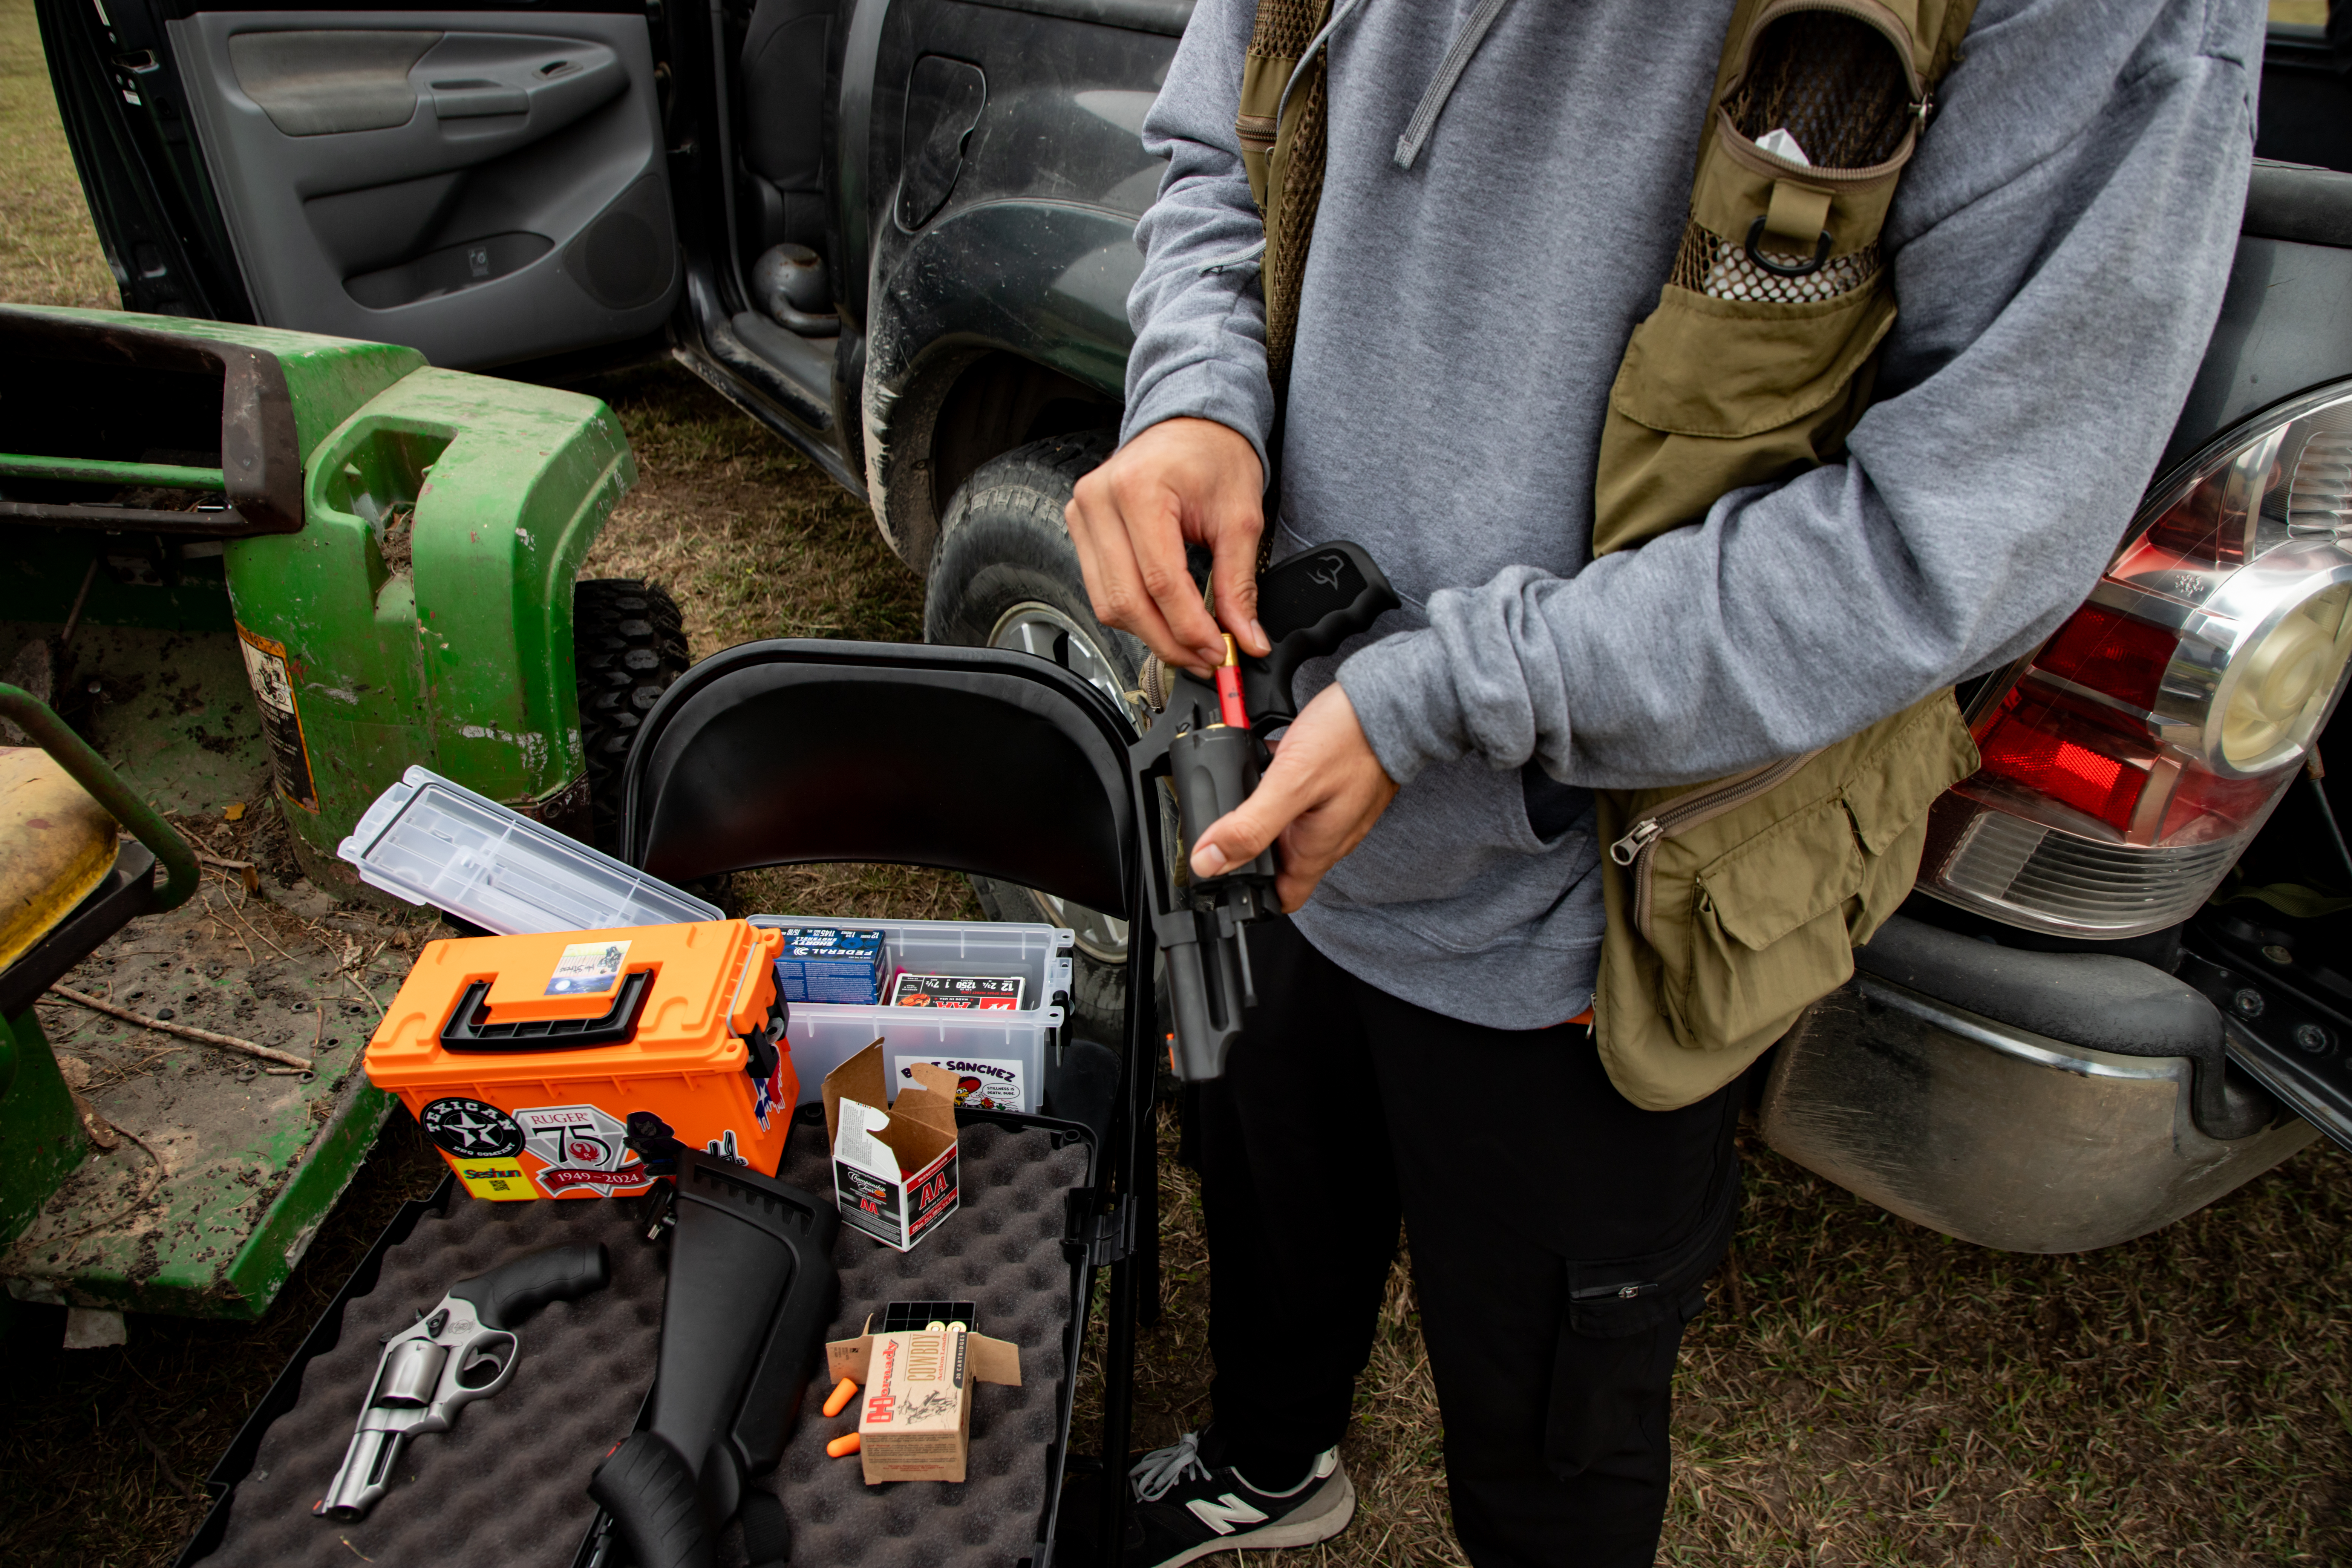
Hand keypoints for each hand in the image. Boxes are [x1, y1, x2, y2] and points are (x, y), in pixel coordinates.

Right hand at [1066, 417, 1268, 670]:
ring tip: (1189, 643)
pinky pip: (1101, 588)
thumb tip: (1245, 638)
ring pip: (1108, 603)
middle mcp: (1100, 500)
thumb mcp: (1240, 518)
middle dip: (1170, 641)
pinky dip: (1134, 612)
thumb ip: (1239, 584)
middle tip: (1206, 659)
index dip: (1190, 628)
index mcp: (1140, 489)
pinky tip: (1164, 618)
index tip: (1218, 652)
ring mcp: (1083, 514)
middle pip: (1127, 600)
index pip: (1160, 582)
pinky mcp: (1081, 527)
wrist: (1190, 424)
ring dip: (1150, 633)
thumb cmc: (1214, 456)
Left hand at [1188, 685, 1397, 910]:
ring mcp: (1333, 812)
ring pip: (1286, 827)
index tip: (1220, 879)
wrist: (1387, 702)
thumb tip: (1209, 861)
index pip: (1282, 898)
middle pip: (1279, 861)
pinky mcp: (1334, 788)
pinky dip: (1277, 787)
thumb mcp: (1290, 783)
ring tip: (1242, 789)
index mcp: (1316, 848)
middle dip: (1248, 847)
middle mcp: (1328, 837)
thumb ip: (1250, 826)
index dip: (1250, 896)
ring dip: (1261, 813)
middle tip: (1221, 824)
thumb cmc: (1349, 740)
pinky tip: (1265, 764)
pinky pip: (1298, 799)